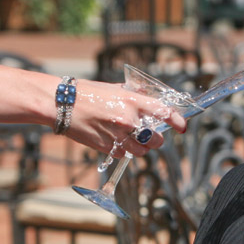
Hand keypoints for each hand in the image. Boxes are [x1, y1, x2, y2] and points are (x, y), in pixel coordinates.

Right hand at [64, 79, 186, 156]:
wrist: (62, 104)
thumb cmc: (89, 93)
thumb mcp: (117, 89)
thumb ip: (136, 96)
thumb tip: (153, 100)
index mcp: (133, 101)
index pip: (164, 113)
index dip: (177, 122)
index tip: (182, 127)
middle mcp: (128, 119)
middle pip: (157, 139)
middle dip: (157, 139)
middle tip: (151, 135)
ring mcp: (117, 135)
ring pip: (143, 151)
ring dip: (142, 148)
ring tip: (133, 139)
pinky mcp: (106, 147)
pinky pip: (125, 155)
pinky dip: (124, 151)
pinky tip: (116, 141)